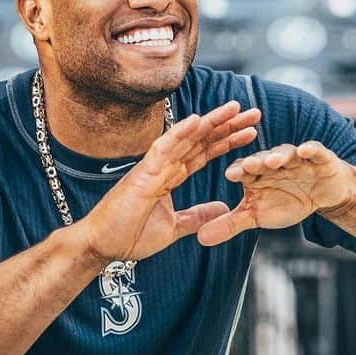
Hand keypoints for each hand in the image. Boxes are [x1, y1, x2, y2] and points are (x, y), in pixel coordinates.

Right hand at [79, 100, 260, 265]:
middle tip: (254, 112)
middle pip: (201, 140)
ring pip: (186, 138)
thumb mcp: (175, 227)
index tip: (251, 131)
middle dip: (228, 126)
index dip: (227, 141)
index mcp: (170, 176)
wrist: (101, 246)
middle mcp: (164, 166)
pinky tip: (197, 120)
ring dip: (211, 122)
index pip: (205, 153)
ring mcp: (153, 168)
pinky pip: (163, 149)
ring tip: (235, 108)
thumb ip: (197, 215)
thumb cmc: (129, 235)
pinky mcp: (142, 175)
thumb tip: (223, 208)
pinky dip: (180, 133)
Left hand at [196, 140, 354, 246]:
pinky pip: (314, 150)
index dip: (237, 171)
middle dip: (256, 161)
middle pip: (261, 159)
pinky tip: (305, 151)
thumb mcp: (257, 215)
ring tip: (274, 162)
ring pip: (285, 153)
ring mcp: (295, 157)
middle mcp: (271, 161)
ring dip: (279, 156)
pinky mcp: (318, 156)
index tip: (230, 175)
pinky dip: (310, 150)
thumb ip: (230, 224)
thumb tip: (200, 238)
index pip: (242, 169)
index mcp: (253, 172)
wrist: (322, 193)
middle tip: (249, 166)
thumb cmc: (286, 201)